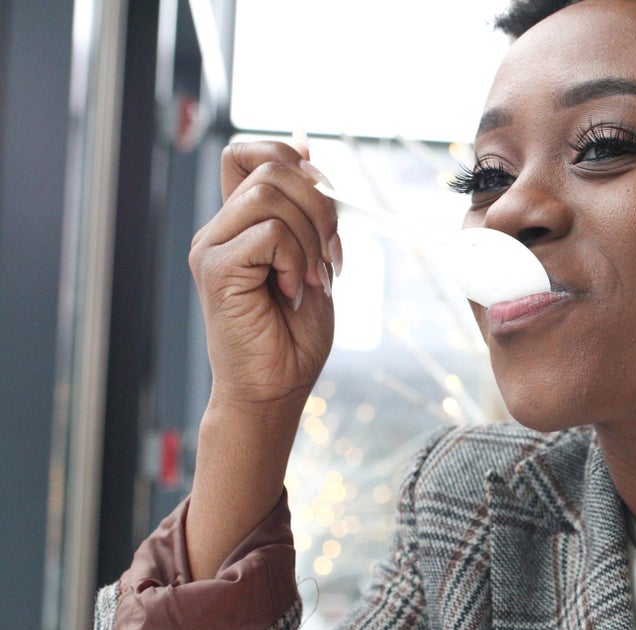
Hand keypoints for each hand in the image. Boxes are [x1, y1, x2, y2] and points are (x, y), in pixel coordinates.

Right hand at [189, 140, 339, 415]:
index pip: (248, 152)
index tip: (324, 190)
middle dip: (319, 204)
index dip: (288, 154)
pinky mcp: (215, 269)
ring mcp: (212, 247)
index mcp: (241, 223)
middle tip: (331, 254)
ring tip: (311, 280)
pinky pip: (268, 233)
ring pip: (270, 196)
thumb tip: (306, 142)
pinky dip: (295, 260)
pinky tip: (292, 293)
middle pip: (269, 166)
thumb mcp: (315, 259)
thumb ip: (309, 209)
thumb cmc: (294, 336)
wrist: (276, 389)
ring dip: (310, 238)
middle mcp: (219, 229)